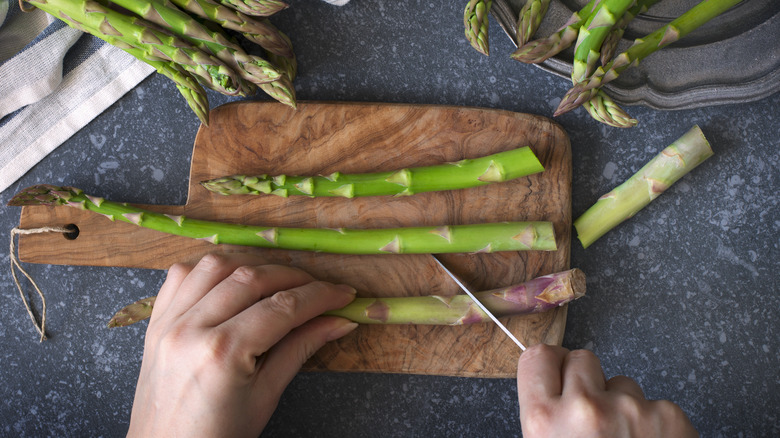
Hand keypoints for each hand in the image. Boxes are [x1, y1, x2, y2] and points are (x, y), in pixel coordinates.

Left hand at [127, 253, 357, 437]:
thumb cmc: (218, 435)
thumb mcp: (266, 395)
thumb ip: (301, 348)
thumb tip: (339, 321)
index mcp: (222, 353)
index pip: (282, 307)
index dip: (320, 296)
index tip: (344, 294)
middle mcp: (190, 328)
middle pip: (252, 278)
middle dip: (294, 277)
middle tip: (320, 289)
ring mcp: (167, 321)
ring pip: (216, 265)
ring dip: (253, 265)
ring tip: (279, 281)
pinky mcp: (155, 321)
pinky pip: (182, 275)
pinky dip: (211, 270)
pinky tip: (232, 281)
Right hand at [516, 344, 697, 437]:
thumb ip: (546, 414)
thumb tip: (549, 378)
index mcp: (544, 421)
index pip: (538, 356)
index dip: (551, 366)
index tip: (559, 377)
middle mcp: (584, 409)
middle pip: (582, 358)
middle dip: (588, 380)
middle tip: (593, 416)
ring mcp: (630, 410)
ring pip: (622, 381)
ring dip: (622, 403)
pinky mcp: (669, 417)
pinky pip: (655, 403)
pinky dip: (654, 423)